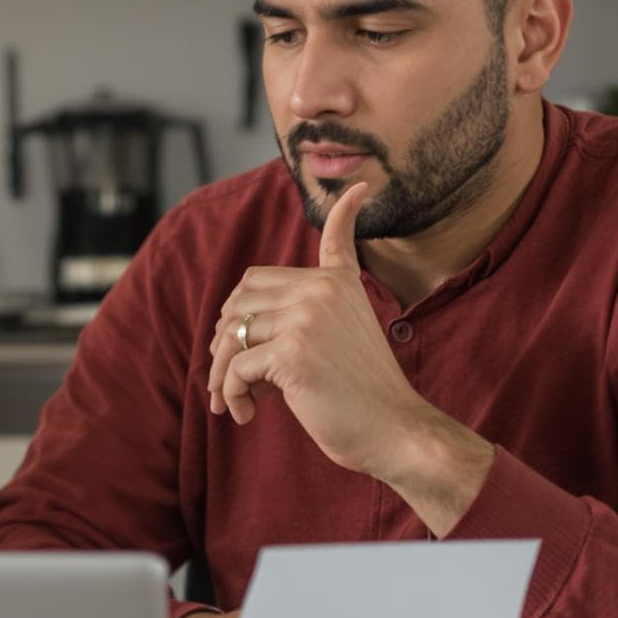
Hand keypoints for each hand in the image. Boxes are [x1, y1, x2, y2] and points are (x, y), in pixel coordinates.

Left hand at [204, 182, 494, 531]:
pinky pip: (235, 368)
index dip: (342, 214)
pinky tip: (246, 414)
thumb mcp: (345, 342)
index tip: (358, 187)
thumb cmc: (363, 398)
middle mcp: (323, 290)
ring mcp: (307, 317)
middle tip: (232, 374)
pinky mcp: (292, 351)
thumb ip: (302, 320)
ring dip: (222, 372)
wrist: (395, 430)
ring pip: (231, 333)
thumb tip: (229, 326)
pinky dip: (230, 394)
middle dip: (225, 335)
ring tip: (234, 400)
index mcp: (340, 285)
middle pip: (244, 295)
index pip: (328, 242)